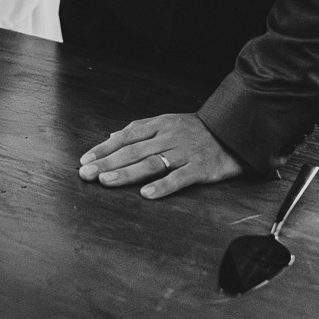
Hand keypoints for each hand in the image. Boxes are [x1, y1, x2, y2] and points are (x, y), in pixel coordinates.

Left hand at [78, 112, 244, 198]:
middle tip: (86, 174)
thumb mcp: (167, 123)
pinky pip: (179, 178)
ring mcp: (184, 152)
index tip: (85, 159)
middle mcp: (169, 137)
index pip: (126, 136)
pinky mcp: (200, 168)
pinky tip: (146, 195)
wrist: (233, 131)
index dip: (104, 148)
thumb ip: (140, 131)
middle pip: (133, 150)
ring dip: (125, 173)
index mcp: (159, 125)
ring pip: (150, 163)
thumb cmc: (195, 131)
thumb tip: (111, 137)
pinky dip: (162, 186)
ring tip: (106, 182)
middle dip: (107, 162)